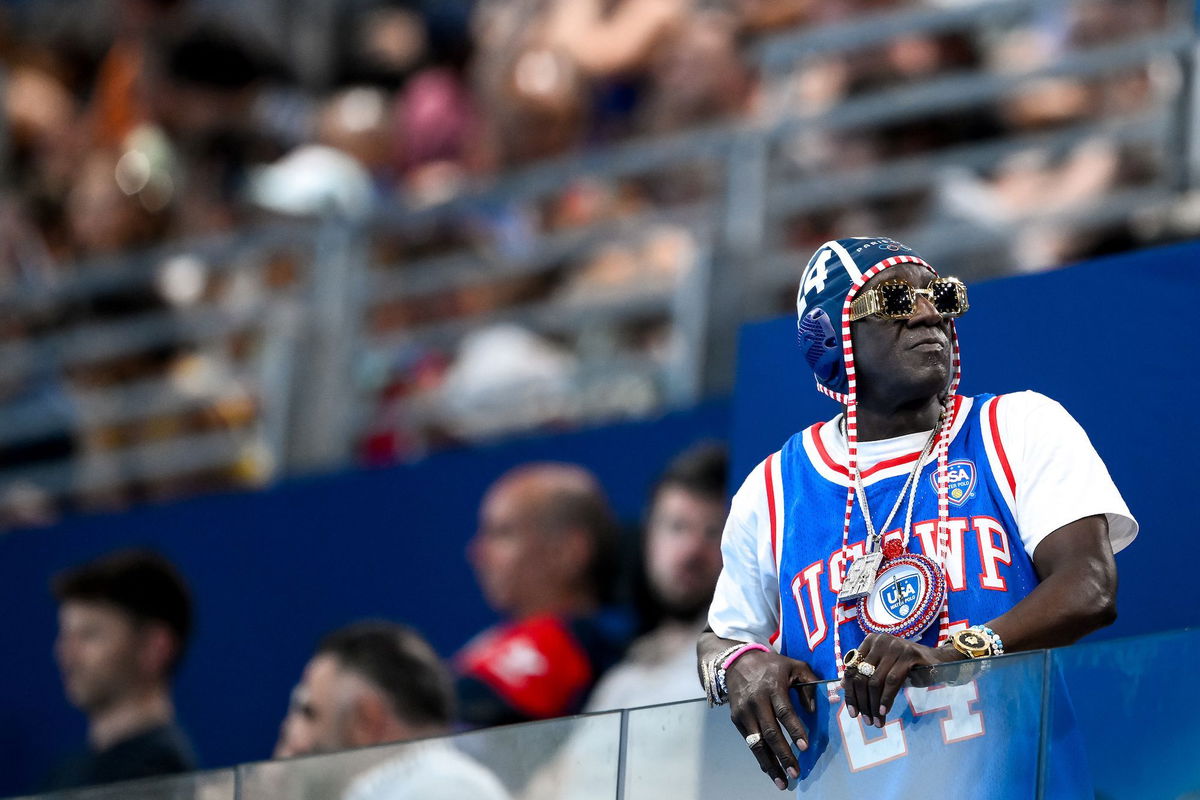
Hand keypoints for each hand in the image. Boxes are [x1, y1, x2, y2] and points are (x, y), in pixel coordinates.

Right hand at [724, 650, 819, 790]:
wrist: (735, 662)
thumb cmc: (770, 666)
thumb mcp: (794, 665)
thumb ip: (809, 682)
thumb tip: (813, 710)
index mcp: (773, 686)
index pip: (784, 711)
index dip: (795, 730)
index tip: (805, 747)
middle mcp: (757, 701)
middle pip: (770, 732)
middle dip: (783, 755)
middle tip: (795, 773)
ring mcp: (744, 712)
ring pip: (757, 743)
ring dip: (770, 764)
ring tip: (782, 783)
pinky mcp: (737, 719)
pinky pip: (750, 742)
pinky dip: (760, 758)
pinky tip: (770, 770)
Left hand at [841, 634, 958, 726]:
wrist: (938, 660)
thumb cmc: (907, 666)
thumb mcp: (883, 668)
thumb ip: (865, 673)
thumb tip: (843, 685)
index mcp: (870, 641)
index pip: (852, 670)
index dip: (850, 693)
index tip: (853, 713)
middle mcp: (880, 641)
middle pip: (862, 677)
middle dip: (862, 702)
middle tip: (867, 721)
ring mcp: (894, 646)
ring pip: (875, 681)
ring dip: (874, 705)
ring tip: (876, 721)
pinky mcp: (909, 654)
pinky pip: (892, 681)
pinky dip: (886, 699)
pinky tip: (885, 711)